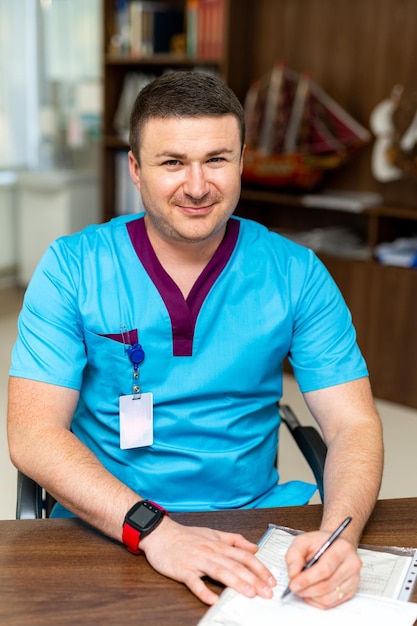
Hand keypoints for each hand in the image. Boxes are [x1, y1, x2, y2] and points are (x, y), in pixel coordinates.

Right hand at [140, 516, 276, 604]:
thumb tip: (253, 547)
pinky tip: (212, 600)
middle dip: (254, 579)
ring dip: (236, 583)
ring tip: (249, 593)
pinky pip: (194, 581)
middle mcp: (210, 552)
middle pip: (235, 565)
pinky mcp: (182, 570)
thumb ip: (234, 540)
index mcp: (218, 545)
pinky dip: (203, 591)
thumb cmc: (186, 535)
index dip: (259, 568)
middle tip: (267, 592)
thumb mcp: (212, 533)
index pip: (244, 556)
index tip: (271, 580)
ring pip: (220, 571)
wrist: (160, 533)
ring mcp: (196, 561)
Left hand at [284, 530, 361, 608]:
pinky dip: (317, 601)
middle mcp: (352, 564)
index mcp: (342, 548)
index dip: (307, 579)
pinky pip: (332, 603)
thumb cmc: (320, 543)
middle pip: (327, 585)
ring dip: (311, 596)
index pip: (325, 569)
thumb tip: (293, 574)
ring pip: (329, 597)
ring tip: (301, 589)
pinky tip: (310, 593)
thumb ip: (294, 555)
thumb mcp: (303, 541)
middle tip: (294, 588)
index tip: (293, 583)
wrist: (334, 545)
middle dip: (307, 589)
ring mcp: (353, 579)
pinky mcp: (351, 590)